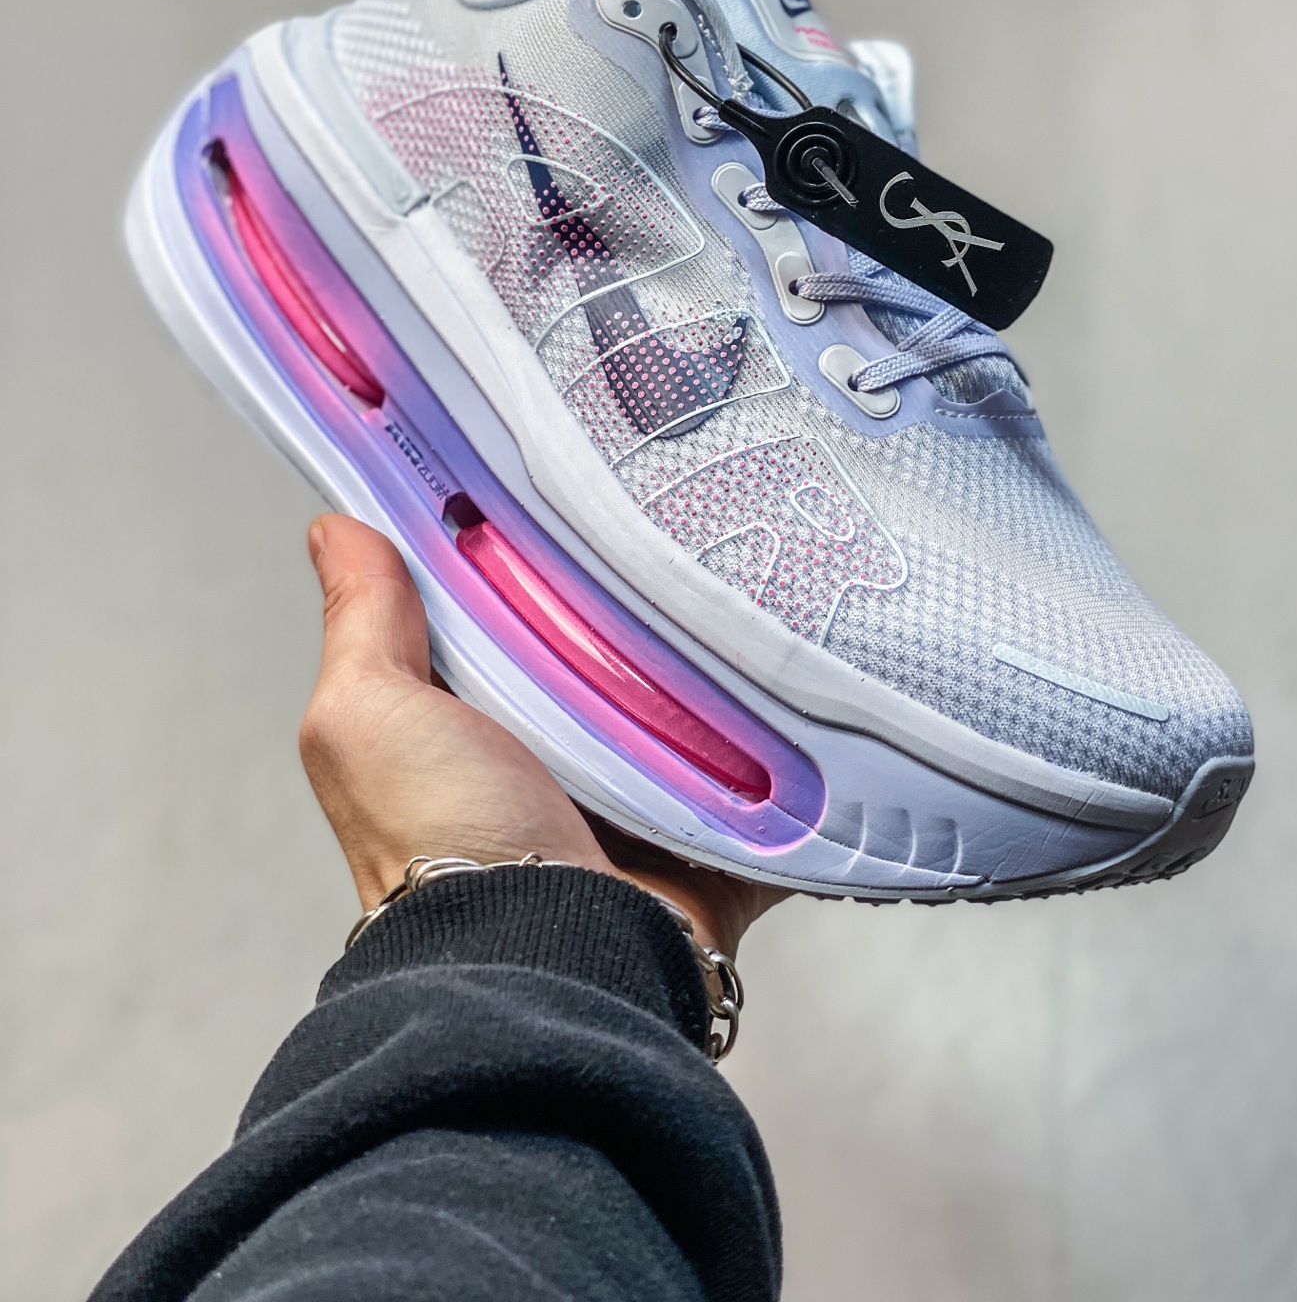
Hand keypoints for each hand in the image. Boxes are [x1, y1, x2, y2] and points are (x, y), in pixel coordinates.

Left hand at [299, 515, 787, 957]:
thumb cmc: (440, 844)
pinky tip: (825, 669)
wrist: (545, 964)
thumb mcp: (368, 717)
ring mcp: (642, 799)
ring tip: (771, 562)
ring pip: (699, 702)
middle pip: (612, 649)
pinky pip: (775, 777)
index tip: (570, 469)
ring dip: (725, 659)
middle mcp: (557, 757)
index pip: (509, 609)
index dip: (528, 546)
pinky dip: (798, 742)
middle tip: (688, 501)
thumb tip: (333, 529)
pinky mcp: (717, 838)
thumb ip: (361, 625)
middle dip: (644, 594)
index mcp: (475, 720)